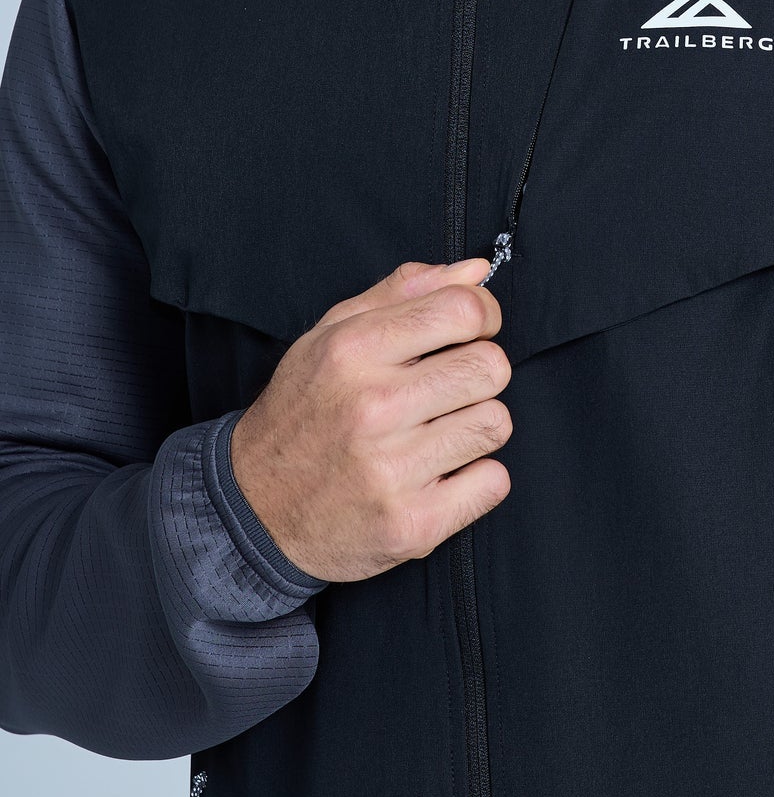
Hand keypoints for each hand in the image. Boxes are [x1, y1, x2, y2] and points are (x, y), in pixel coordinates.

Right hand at [228, 257, 511, 582]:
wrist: (255, 510)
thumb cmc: (305, 409)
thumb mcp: (333, 333)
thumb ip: (405, 292)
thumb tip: (478, 271)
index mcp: (353, 349)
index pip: (464, 309)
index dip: (483, 316)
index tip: (471, 332)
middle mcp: (372, 407)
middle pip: (490, 367)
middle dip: (479, 373)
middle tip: (448, 388)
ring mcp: (391, 471)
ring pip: (495, 423)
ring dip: (475, 426)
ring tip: (436, 433)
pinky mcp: (411, 525)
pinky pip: (493, 483)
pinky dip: (477, 479)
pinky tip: (440, 474)